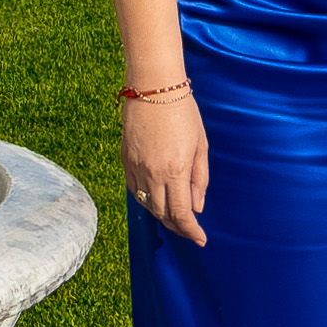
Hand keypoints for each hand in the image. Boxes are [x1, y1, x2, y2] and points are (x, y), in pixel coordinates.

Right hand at [124, 91, 209, 244]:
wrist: (153, 87)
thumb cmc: (183, 111)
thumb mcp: (201, 145)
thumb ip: (200, 179)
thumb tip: (197, 206)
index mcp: (175, 171)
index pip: (181, 213)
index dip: (191, 231)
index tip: (200, 239)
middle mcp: (153, 173)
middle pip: (162, 213)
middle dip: (177, 227)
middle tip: (189, 230)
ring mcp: (136, 167)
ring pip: (146, 204)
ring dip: (160, 215)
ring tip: (174, 217)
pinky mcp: (125, 159)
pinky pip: (133, 189)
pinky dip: (145, 199)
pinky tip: (155, 199)